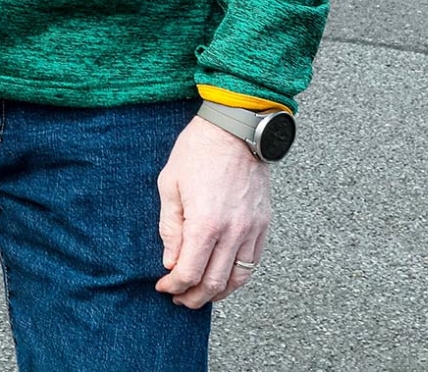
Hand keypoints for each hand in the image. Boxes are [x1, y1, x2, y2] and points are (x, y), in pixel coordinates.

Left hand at [155, 115, 270, 308]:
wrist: (235, 129)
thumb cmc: (197, 151)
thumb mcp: (170, 185)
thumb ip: (170, 227)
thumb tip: (170, 261)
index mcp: (205, 223)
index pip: (189, 272)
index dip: (174, 286)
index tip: (163, 286)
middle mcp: (232, 231)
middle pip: (214, 282)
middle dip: (194, 297)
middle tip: (179, 299)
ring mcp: (252, 229)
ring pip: (238, 277)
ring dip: (218, 293)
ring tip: (200, 295)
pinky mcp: (263, 224)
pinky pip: (253, 262)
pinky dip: (238, 277)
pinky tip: (224, 277)